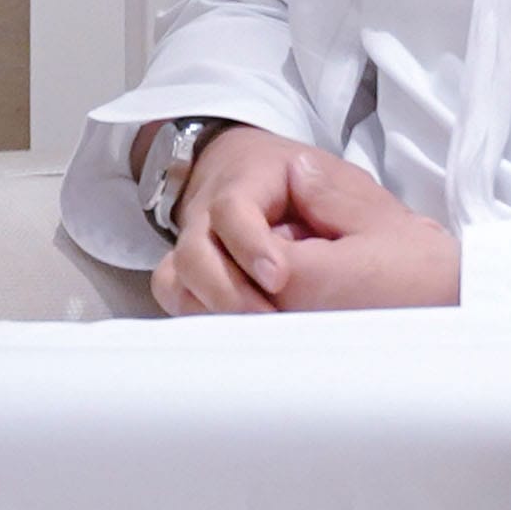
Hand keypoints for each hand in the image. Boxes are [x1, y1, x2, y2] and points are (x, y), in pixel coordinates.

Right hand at [151, 123, 457, 316]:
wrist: (269, 178)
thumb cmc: (309, 186)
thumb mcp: (336, 181)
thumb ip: (335, 199)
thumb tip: (321, 224)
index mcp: (248, 180)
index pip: (232, 207)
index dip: (250, 244)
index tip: (278, 277)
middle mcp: (210, 212)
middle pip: (194, 252)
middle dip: (228, 291)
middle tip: (268, 318)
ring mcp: (195, 243)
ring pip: (176, 277)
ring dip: (210, 308)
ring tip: (254, 331)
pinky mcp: (189, 274)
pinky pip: (173, 295)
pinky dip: (196, 314)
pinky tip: (233, 329)